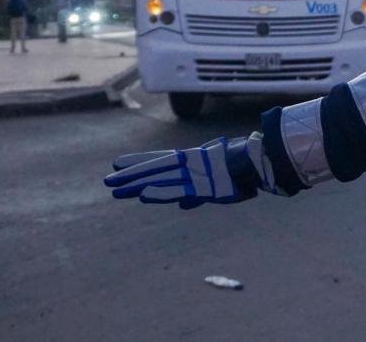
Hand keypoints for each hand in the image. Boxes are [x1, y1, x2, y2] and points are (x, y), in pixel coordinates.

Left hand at [104, 137, 258, 208]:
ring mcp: (192, 175)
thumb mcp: (214, 187)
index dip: (138, 163)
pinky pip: (178, 190)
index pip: (158, 161)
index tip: (117, 163)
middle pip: (153, 171)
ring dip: (137, 184)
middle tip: (108, 181)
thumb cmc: (240, 173)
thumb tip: (181, 205)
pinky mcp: (201, 186)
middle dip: (130, 176)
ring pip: (160, 180)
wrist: (258, 163)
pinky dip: (162, 192)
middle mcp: (187, 166)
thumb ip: (195, 196)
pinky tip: (144, 196)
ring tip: (116, 189)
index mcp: (191, 161)